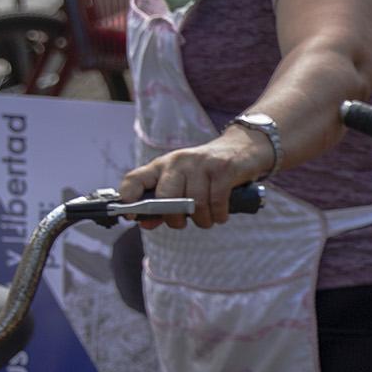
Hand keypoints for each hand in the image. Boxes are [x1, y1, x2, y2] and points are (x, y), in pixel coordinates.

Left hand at [117, 125, 274, 229]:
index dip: (128, 197)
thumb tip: (145, 224)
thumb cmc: (207, 172)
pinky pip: (217, 201)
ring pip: (195, 203)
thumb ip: (163, 203)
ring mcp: (201, 164)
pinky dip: (218, 215)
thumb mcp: (182, 182)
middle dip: (174, 218)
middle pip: (166, 197)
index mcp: (162, 165)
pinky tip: (220, 216)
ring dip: (202, 220)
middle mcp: (178, 162)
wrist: (243, 148)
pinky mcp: (224, 169)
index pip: (134, 178)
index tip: (131, 216)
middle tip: (183, 223)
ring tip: (207, 220)